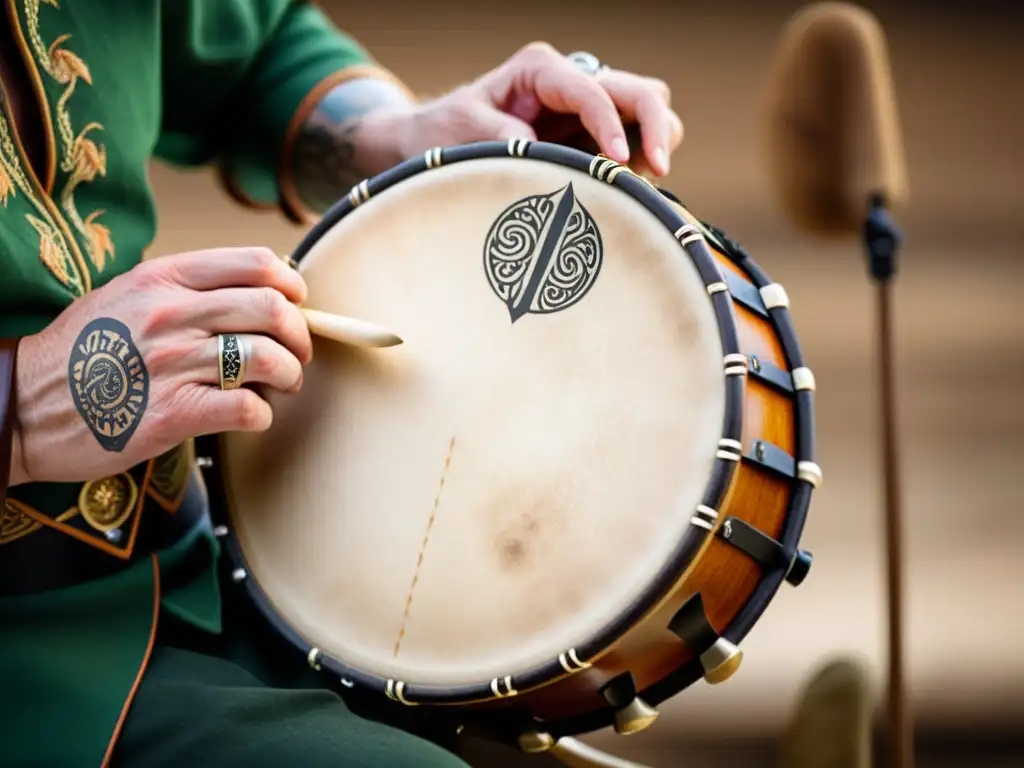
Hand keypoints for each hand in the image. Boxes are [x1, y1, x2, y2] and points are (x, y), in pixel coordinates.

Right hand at [11, 248, 311, 484]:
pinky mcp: (172, 414)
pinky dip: (262, 414)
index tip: (297, 302)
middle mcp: (171, 315)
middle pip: (272, 310)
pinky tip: (251, 415)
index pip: (254, 264)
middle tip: (295, 354)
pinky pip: (246, 408)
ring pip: (267, 359)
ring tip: (280, 386)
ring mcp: (172, 364)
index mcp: (163, 279)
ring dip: (288, 376)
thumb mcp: (125, 295)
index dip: (290, 284)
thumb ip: (184, 288)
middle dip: (299, 335)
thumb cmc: (82, 353)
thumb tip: (252, 289)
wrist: (22, 405)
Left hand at [388, 42, 682, 176]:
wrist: (433, 143)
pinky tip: (624, 190)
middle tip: (658, 170)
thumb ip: (501, 134)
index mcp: (541, 70)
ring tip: (635, 185)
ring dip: (654, 145)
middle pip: (643, 92)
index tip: (618, 163)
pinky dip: (641, 165)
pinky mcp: (591, 138)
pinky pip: (635, 143)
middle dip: (658, 127)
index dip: (611, 125)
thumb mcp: (463, 128)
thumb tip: (542, 153)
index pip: (594, 92)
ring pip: (649, 113)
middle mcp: (572, 82)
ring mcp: (587, 110)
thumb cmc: (444, 131)